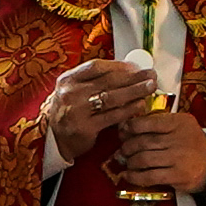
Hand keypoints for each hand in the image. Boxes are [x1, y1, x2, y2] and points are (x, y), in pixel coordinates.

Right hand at [36, 56, 165, 160]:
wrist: (54, 140)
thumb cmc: (70, 111)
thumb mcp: (74, 91)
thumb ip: (94, 81)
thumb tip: (128, 70)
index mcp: (68, 79)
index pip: (96, 66)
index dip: (119, 65)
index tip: (137, 66)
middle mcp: (70, 93)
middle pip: (107, 81)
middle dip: (133, 77)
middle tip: (151, 75)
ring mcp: (76, 111)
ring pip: (112, 98)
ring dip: (134, 92)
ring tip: (150, 88)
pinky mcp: (85, 128)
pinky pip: (111, 116)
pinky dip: (128, 110)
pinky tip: (140, 106)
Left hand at [98, 105, 205, 192]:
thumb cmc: (190, 144)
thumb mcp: (179, 126)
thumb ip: (157, 124)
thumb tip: (124, 128)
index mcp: (179, 122)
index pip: (148, 122)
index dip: (130, 127)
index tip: (123, 132)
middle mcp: (180, 138)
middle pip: (143, 142)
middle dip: (127, 147)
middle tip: (123, 151)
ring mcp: (179, 158)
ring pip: (143, 159)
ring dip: (130, 162)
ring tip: (128, 163)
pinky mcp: (178, 176)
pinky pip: (149, 176)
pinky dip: (135, 177)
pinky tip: (128, 175)